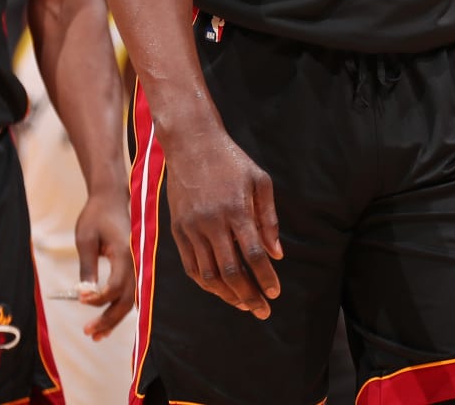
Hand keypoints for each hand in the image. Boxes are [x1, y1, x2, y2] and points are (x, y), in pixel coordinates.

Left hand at [73, 189, 136, 340]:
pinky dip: (117, 308)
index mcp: (125, 253)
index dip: (98, 298)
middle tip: (88, 332)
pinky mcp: (132, 266)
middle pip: (126, 300)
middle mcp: (135, 262)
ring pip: (129, 300)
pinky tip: (105, 321)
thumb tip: (85, 294)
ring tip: (95, 335)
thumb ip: (87, 267)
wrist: (111, 198)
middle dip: (108, 319)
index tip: (80, 299)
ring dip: (113, 319)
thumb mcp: (86, 239)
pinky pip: (128, 292)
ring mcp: (136, 265)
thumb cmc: (96, 216)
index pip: (115, 286)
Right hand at [163, 131, 280, 318]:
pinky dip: (205, 283)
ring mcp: (191, 227)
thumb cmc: (232, 161)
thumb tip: (277, 254)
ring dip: (227, 294)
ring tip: (243, 305)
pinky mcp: (178, 229)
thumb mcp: (260, 181)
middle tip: (262, 311)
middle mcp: (212, 222)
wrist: (191, 144)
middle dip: (248, 296)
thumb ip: (268, 219)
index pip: (253, 255)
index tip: (275, 293)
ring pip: (208, 274)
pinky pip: (191, 266)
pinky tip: (220, 290)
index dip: (265, 278)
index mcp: (236, 210)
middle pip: (231, 271)